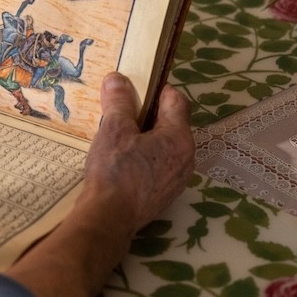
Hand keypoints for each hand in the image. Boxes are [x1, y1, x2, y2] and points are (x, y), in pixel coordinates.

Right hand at [4, 73, 193, 296]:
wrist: (110, 218)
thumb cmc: (114, 170)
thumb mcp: (113, 129)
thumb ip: (119, 101)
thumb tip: (118, 78)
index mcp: (179, 137)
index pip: (175, 100)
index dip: (154, 90)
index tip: (131, 91)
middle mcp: (187, 157)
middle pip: (171, 123)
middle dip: (147, 115)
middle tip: (120, 115)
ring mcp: (178, 178)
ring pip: (165, 146)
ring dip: (146, 138)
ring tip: (118, 139)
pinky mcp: (166, 194)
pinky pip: (160, 165)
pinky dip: (145, 158)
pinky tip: (123, 163)